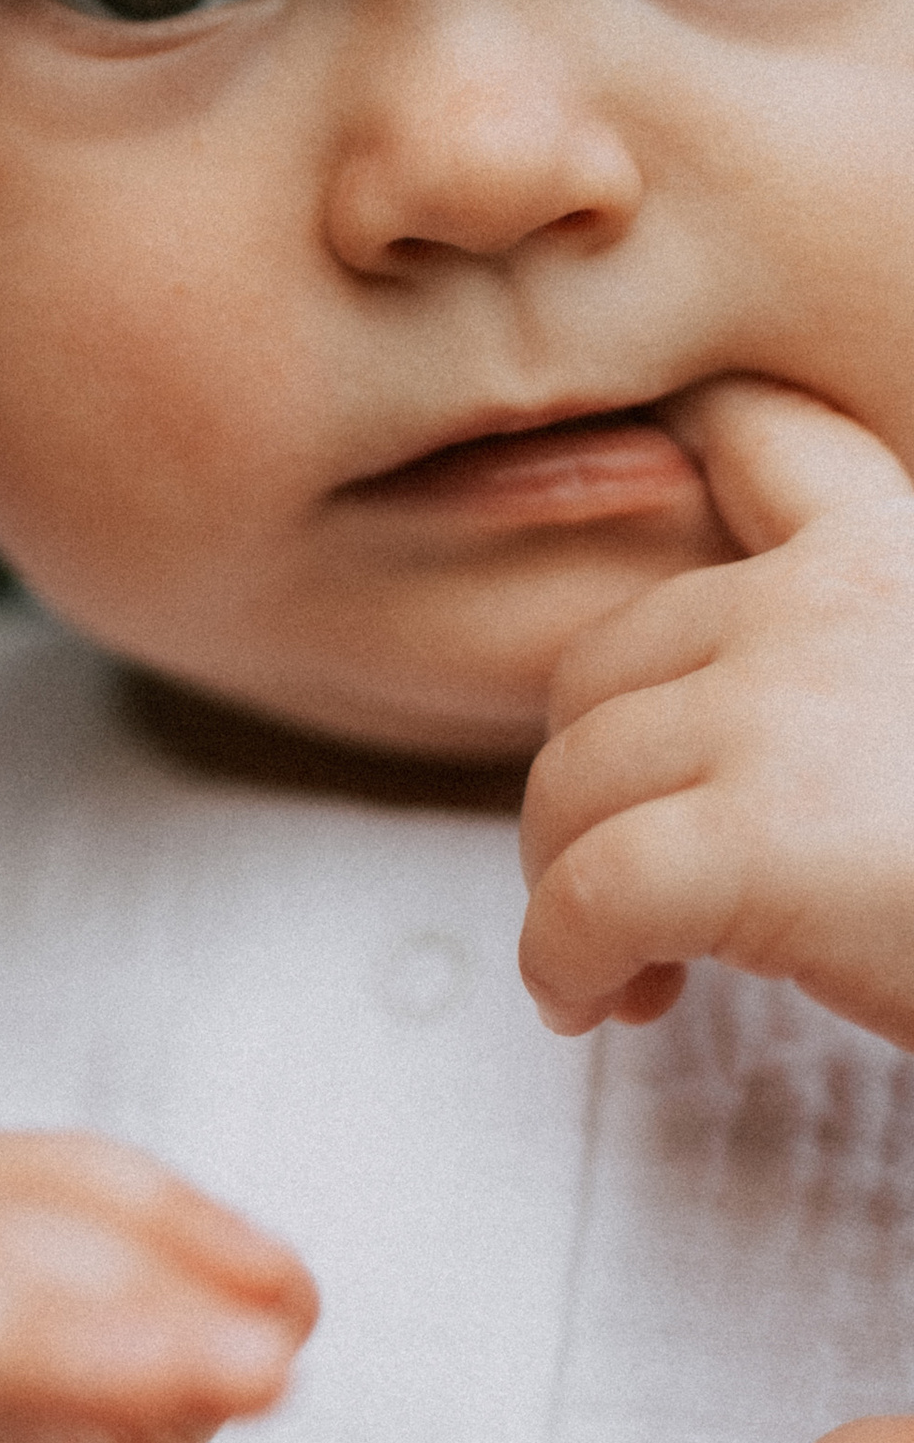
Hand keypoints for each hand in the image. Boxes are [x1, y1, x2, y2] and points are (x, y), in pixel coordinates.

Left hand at [518, 377, 913, 1042]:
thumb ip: (862, 660)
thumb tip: (720, 689)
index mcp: (899, 559)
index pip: (765, 440)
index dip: (695, 441)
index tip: (664, 455)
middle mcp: (824, 606)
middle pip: (603, 667)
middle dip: (589, 783)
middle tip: (632, 892)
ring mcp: (781, 713)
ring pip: (571, 784)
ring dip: (568, 886)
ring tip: (632, 972)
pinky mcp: (753, 844)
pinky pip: (584, 896)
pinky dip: (562, 961)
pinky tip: (597, 1002)